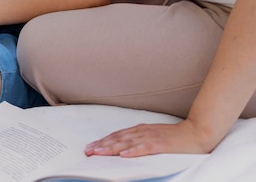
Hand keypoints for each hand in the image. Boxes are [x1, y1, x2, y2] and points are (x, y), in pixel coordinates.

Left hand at [84, 119, 210, 157]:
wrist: (197, 132)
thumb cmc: (176, 138)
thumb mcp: (155, 138)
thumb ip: (141, 142)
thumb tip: (126, 150)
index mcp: (141, 130)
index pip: (118, 136)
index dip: (103, 141)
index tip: (91, 147)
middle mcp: (143, 132)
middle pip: (118, 139)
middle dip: (102, 145)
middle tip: (88, 151)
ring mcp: (152, 137)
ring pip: (127, 143)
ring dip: (111, 148)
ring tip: (99, 152)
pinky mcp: (161, 145)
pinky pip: (144, 148)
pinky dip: (133, 151)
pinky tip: (124, 155)